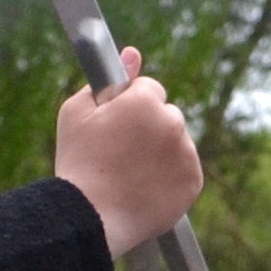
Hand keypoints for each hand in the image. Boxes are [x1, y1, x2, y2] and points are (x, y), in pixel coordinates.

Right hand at [55, 46, 203, 256]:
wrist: (90, 216)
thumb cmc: (78, 161)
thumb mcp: (77, 112)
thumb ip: (108, 80)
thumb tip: (133, 54)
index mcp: (146, 101)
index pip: (149, 89)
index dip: (129, 106)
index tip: (116, 125)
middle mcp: (173, 123)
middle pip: (166, 115)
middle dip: (149, 127)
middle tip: (121, 152)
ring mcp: (186, 154)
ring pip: (177, 142)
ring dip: (161, 151)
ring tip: (130, 173)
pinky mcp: (194, 182)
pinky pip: (184, 169)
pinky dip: (170, 176)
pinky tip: (145, 185)